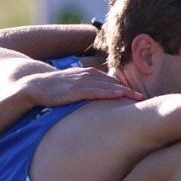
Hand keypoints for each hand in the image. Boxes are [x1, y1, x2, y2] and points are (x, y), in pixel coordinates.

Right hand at [20, 65, 140, 109]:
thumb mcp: (73, 88)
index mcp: (89, 75)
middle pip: (115, 83)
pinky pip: (95, 91)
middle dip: (131, 90)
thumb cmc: (54, 90)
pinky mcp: (75, 89)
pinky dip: (108, 93)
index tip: (141, 97)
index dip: (127, 89)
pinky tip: (119, 96)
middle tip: (147, 98)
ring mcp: (82, 82)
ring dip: (124, 91)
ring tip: (139, 98)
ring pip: (108, 86)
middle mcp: (88, 76)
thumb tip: (97, 105)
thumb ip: (87, 92)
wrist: (33, 87)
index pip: (113, 82)